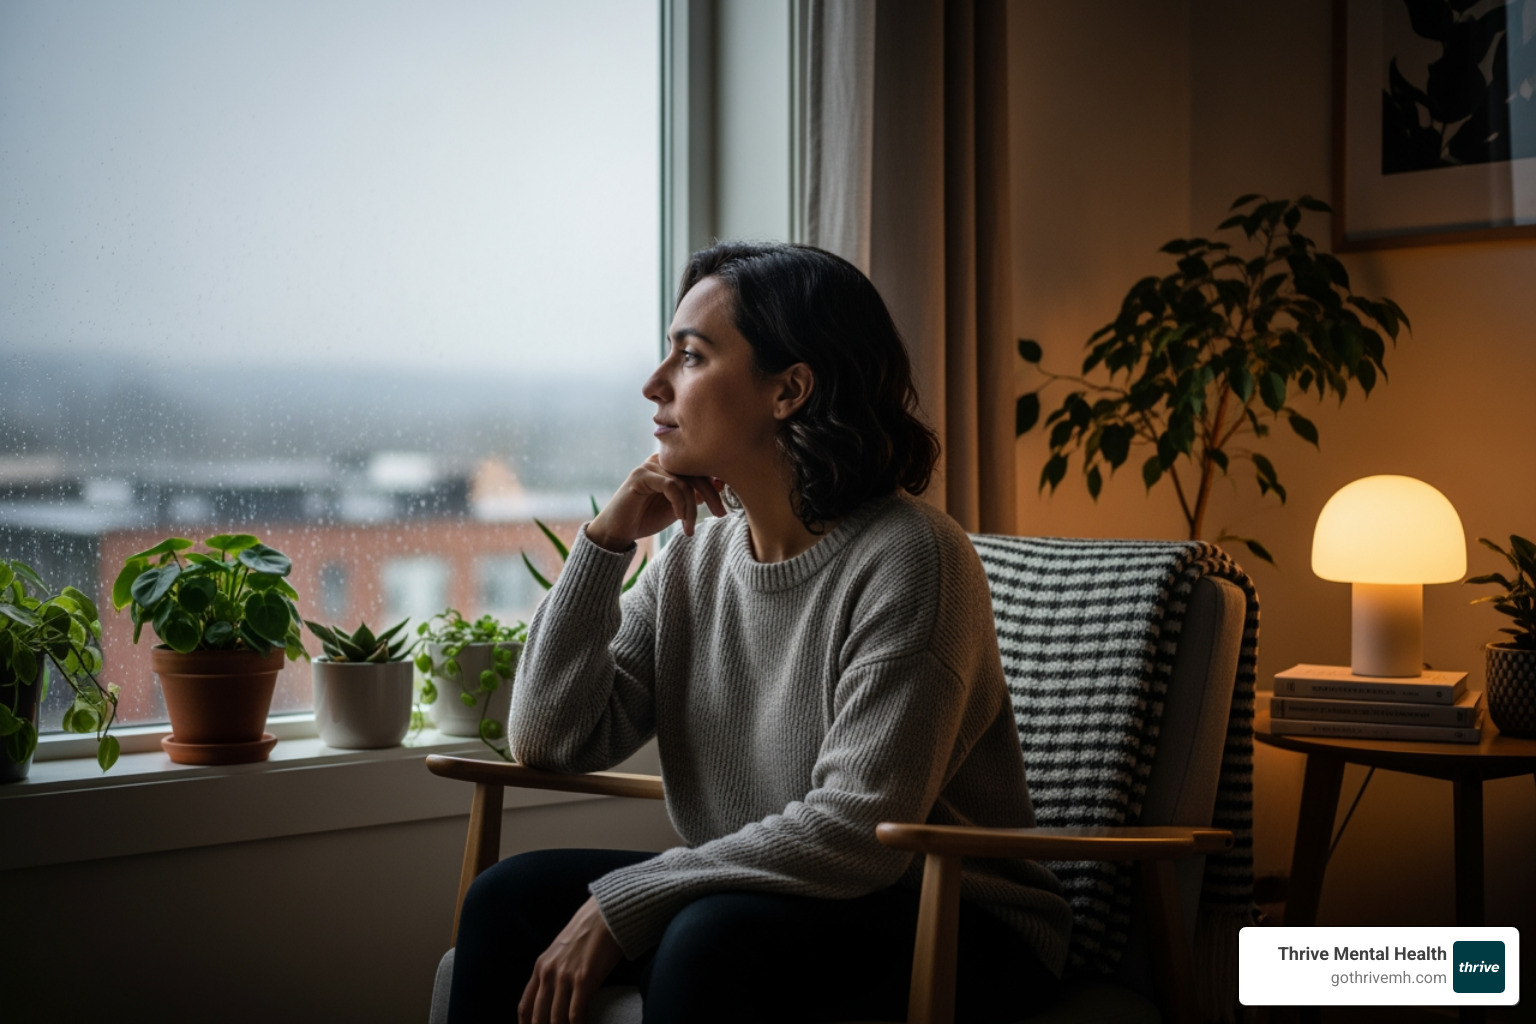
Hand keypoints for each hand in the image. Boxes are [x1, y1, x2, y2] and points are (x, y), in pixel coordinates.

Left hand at [518, 896, 623, 1023]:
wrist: (606, 914)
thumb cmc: (588, 932)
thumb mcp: (561, 951)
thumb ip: (554, 970)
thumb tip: (554, 994)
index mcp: (540, 967)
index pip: (525, 1006)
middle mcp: (548, 973)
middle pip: (538, 1017)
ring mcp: (565, 976)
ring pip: (556, 1019)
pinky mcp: (584, 978)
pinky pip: (575, 1014)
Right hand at [587, 454, 725, 549]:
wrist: (618, 531)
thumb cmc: (647, 517)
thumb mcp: (679, 507)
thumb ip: (695, 495)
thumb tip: (721, 484)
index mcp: (671, 464)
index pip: (701, 466)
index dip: (717, 482)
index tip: (726, 502)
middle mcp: (661, 460)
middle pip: (696, 470)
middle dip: (712, 494)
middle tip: (721, 514)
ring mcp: (650, 466)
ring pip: (684, 481)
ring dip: (692, 508)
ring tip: (689, 527)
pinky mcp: (641, 476)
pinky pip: (670, 485)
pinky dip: (679, 504)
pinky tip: (680, 519)